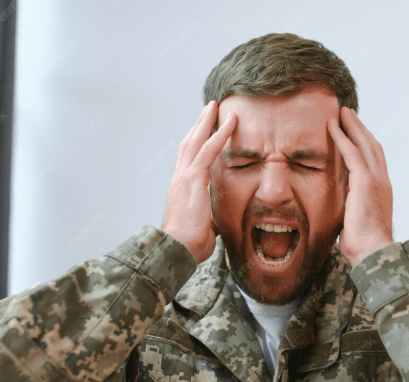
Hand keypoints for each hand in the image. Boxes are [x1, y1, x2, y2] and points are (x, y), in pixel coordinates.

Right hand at [162, 100, 236, 263]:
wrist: (178, 249)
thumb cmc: (190, 245)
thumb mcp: (204, 228)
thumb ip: (209, 220)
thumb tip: (215, 225)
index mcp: (181, 189)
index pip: (188, 159)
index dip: (196, 142)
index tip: (203, 130)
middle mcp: (179, 179)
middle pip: (189, 143)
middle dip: (199, 125)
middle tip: (208, 109)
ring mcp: (184, 177)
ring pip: (195, 141)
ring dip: (206, 121)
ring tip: (215, 106)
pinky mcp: (193, 179)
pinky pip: (208, 150)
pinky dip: (219, 134)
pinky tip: (230, 122)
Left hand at [327, 106, 393, 265]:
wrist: (373, 253)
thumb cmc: (363, 246)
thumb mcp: (356, 223)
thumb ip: (352, 210)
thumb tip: (343, 210)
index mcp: (382, 191)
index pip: (374, 161)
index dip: (365, 145)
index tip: (356, 133)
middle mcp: (382, 181)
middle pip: (372, 146)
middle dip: (360, 129)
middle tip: (349, 114)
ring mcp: (376, 180)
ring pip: (364, 144)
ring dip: (352, 126)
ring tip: (342, 113)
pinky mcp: (365, 181)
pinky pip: (351, 152)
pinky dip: (342, 137)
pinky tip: (332, 126)